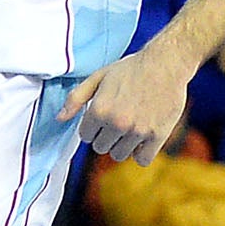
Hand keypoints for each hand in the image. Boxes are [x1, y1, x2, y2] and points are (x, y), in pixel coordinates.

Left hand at [59, 41, 188, 163]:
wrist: (164, 65)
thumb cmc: (129, 69)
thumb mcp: (97, 77)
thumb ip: (76, 99)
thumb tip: (60, 118)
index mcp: (99, 109)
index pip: (85, 136)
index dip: (91, 127)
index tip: (100, 118)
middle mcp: (117, 122)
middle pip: (101, 147)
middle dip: (104, 136)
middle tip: (116, 120)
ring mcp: (138, 131)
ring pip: (119, 155)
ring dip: (121, 145)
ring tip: (129, 126)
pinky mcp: (158, 136)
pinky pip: (142, 160)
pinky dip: (140, 153)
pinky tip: (142, 139)